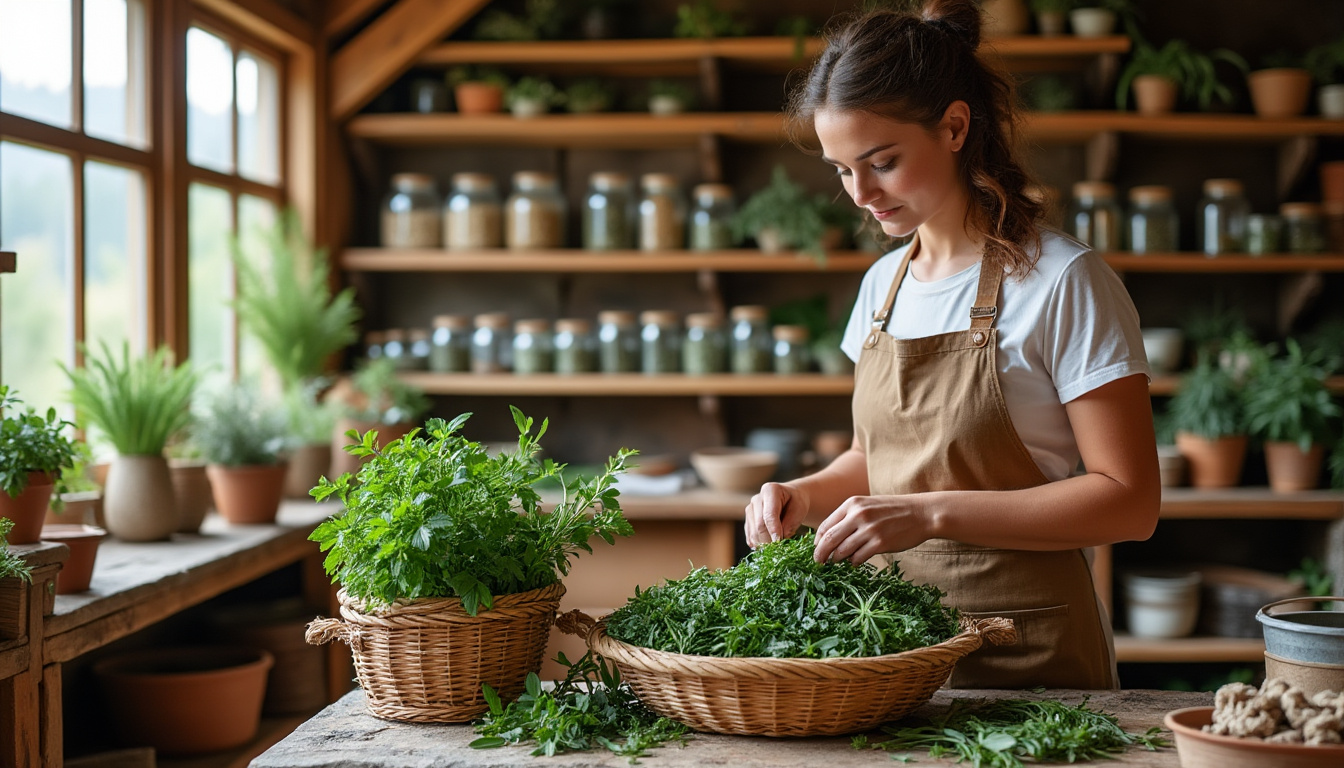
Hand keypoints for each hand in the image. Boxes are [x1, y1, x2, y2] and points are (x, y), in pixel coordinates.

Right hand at [744, 482, 809, 547]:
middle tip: (781, 548)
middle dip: (769, 539)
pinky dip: (758, 544)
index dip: (774, 530)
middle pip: (759, 525)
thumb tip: (778, 539)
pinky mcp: (748, 520)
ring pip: (753, 533)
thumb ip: (790, 523)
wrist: (790, 499)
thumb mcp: (800, 510)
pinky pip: (750, 536)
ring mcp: (750, 509)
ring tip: (777, 548)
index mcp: (770, 490)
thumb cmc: (796, 503)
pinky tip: (767, 547)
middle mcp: (756, 499)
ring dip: (764, 544)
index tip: (779, 542)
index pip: (769, 515)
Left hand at [813, 495, 931, 564]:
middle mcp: (858, 515)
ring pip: (842, 551)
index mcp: (852, 504)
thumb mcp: (868, 505)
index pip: (826, 525)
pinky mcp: (880, 543)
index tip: (816, 549)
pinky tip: (855, 561)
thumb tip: (829, 538)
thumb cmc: (893, 511)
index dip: (817, 540)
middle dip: (820, 554)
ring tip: (838, 561)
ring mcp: (869, 530)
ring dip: (837, 559)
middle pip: (829, 539)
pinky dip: (853, 562)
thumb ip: (849, 517)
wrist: (922, 513)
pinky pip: (858, 558)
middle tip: (818, 562)